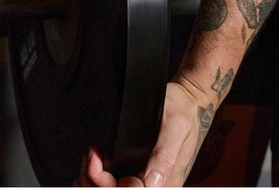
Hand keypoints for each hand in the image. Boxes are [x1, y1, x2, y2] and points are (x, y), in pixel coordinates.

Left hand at [76, 80, 212, 187]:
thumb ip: (164, 155)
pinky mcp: (143, 172)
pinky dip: (100, 175)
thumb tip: (152, 182)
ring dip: (95, 179)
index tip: (94, 162)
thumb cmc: (182, 108)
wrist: (188, 99)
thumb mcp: (175, 127)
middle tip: (90, 156)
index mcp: (166, 181)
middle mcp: (157, 185)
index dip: (105, 183)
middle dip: (95, 180)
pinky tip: (96, 162)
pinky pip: (118, 183)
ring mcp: (149, 180)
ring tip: (91, 157)